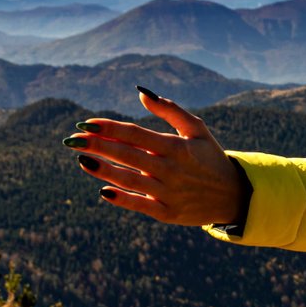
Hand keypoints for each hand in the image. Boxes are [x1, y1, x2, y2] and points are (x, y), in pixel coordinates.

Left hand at [63, 87, 245, 225]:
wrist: (233, 196)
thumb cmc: (210, 157)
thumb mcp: (197, 129)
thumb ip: (170, 110)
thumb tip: (141, 93)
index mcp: (177, 146)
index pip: (135, 134)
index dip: (109, 128)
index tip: (86, 123)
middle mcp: (171, 169)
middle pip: (127, 155)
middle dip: (97, 146)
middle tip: (72, 139)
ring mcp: (169, 193)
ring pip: (129, 180)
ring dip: (103, 170)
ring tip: (82, 159)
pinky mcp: (168, 213)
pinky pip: (140, 205)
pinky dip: (122, 199)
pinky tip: (103, 190)